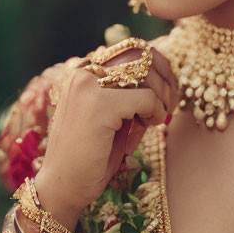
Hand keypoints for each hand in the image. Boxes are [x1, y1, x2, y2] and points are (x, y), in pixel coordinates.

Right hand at [35, 43, 177, 221]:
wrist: (63, 184)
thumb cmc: (89, 153)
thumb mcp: (111, 115)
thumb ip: (128, 92)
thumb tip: (165, 75)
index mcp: (81, 71)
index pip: (129, 48)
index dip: (156, 64)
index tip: (166, 90)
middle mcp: (81, 72)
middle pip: (139, 53)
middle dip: (164, 75)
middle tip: (170, 101)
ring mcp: (88, 86)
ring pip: (145, 73)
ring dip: (161, 95)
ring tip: (155, 117)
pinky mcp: (99, 105)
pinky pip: (146, 98)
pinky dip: (156, 112)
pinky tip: (150, 126)